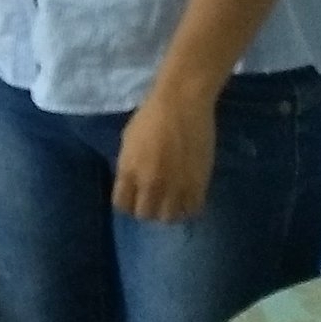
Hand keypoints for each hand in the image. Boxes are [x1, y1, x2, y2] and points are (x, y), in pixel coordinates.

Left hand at [113, 87, 217, 222]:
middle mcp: (149, 183)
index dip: (128, 204)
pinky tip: (188, 197)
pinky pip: (193, 209)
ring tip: (173, 200)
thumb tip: (132, 183)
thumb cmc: (151, 117)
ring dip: (169, 211)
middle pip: (145, 215)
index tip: (135, 198)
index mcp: (128, 171)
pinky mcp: (198, 183)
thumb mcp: (128, 142)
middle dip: (148, 209)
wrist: (182, 104)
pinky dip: (189, 207)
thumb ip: (128, 166)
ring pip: (169, 217)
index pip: (122, 205)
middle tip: (155, 199)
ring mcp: (175, 186)